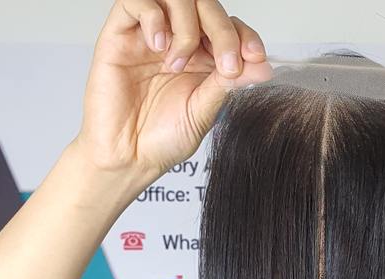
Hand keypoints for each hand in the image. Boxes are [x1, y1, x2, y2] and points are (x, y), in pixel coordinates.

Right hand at [74, 0, 272, 182]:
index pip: (229, 26)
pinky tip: (158, 47)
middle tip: (225, 65)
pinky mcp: (120, 33)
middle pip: (206, 5)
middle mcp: (178, 40)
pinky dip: (154, 17)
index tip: (255, 56)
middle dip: (223, 32)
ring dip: (187, 27)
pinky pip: (136, 0)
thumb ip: (229, 84)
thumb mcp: (204, 111)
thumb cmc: (161, 140)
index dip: (244, 35)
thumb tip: (264, 67)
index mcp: (203, 59)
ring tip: (177, 64)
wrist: (127, 156)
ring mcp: (150, 34)